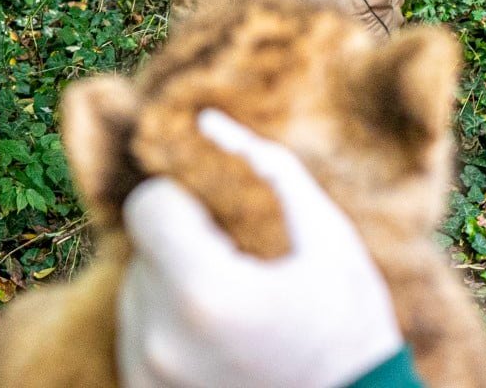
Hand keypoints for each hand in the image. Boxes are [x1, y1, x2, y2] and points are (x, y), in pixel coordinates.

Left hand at [117, 110, 402, 387]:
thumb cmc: (349, 328)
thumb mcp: (328, 238)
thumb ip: (268, 168)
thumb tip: (209, 122)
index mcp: (205, 292)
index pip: (148, 204)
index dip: (184, 196)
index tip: (223, 214)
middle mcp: (160, 339)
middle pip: (144, 248)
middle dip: (186, 242)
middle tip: (241, 264)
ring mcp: (147, 375)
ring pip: (136, 288)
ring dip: (174, 282)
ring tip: (234, 306)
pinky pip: (137, 333)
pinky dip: (169, 323)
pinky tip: (220, 337)